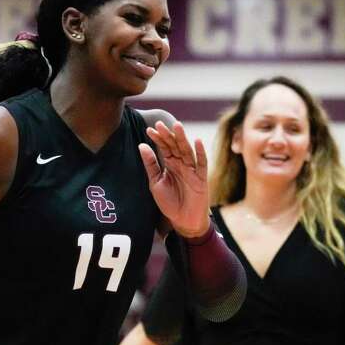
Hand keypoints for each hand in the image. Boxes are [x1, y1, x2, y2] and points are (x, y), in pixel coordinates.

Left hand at [139, 121, 209, 238]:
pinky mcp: (201, 178)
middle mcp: (181, 164)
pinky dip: (200, 153)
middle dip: (168, 135)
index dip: (157, 139)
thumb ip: (150, 164)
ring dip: (182, 139)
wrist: (183, 221)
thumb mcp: (155, 182)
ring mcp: (192, 170)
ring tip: (177, 126)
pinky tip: (197, 141)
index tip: (149, 130)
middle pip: (175, 146)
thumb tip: (142, 145)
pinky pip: (202, 164)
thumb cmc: (169, 202)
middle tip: (160, 124)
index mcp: (170, 164)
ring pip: (187, 151)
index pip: (164, 147)